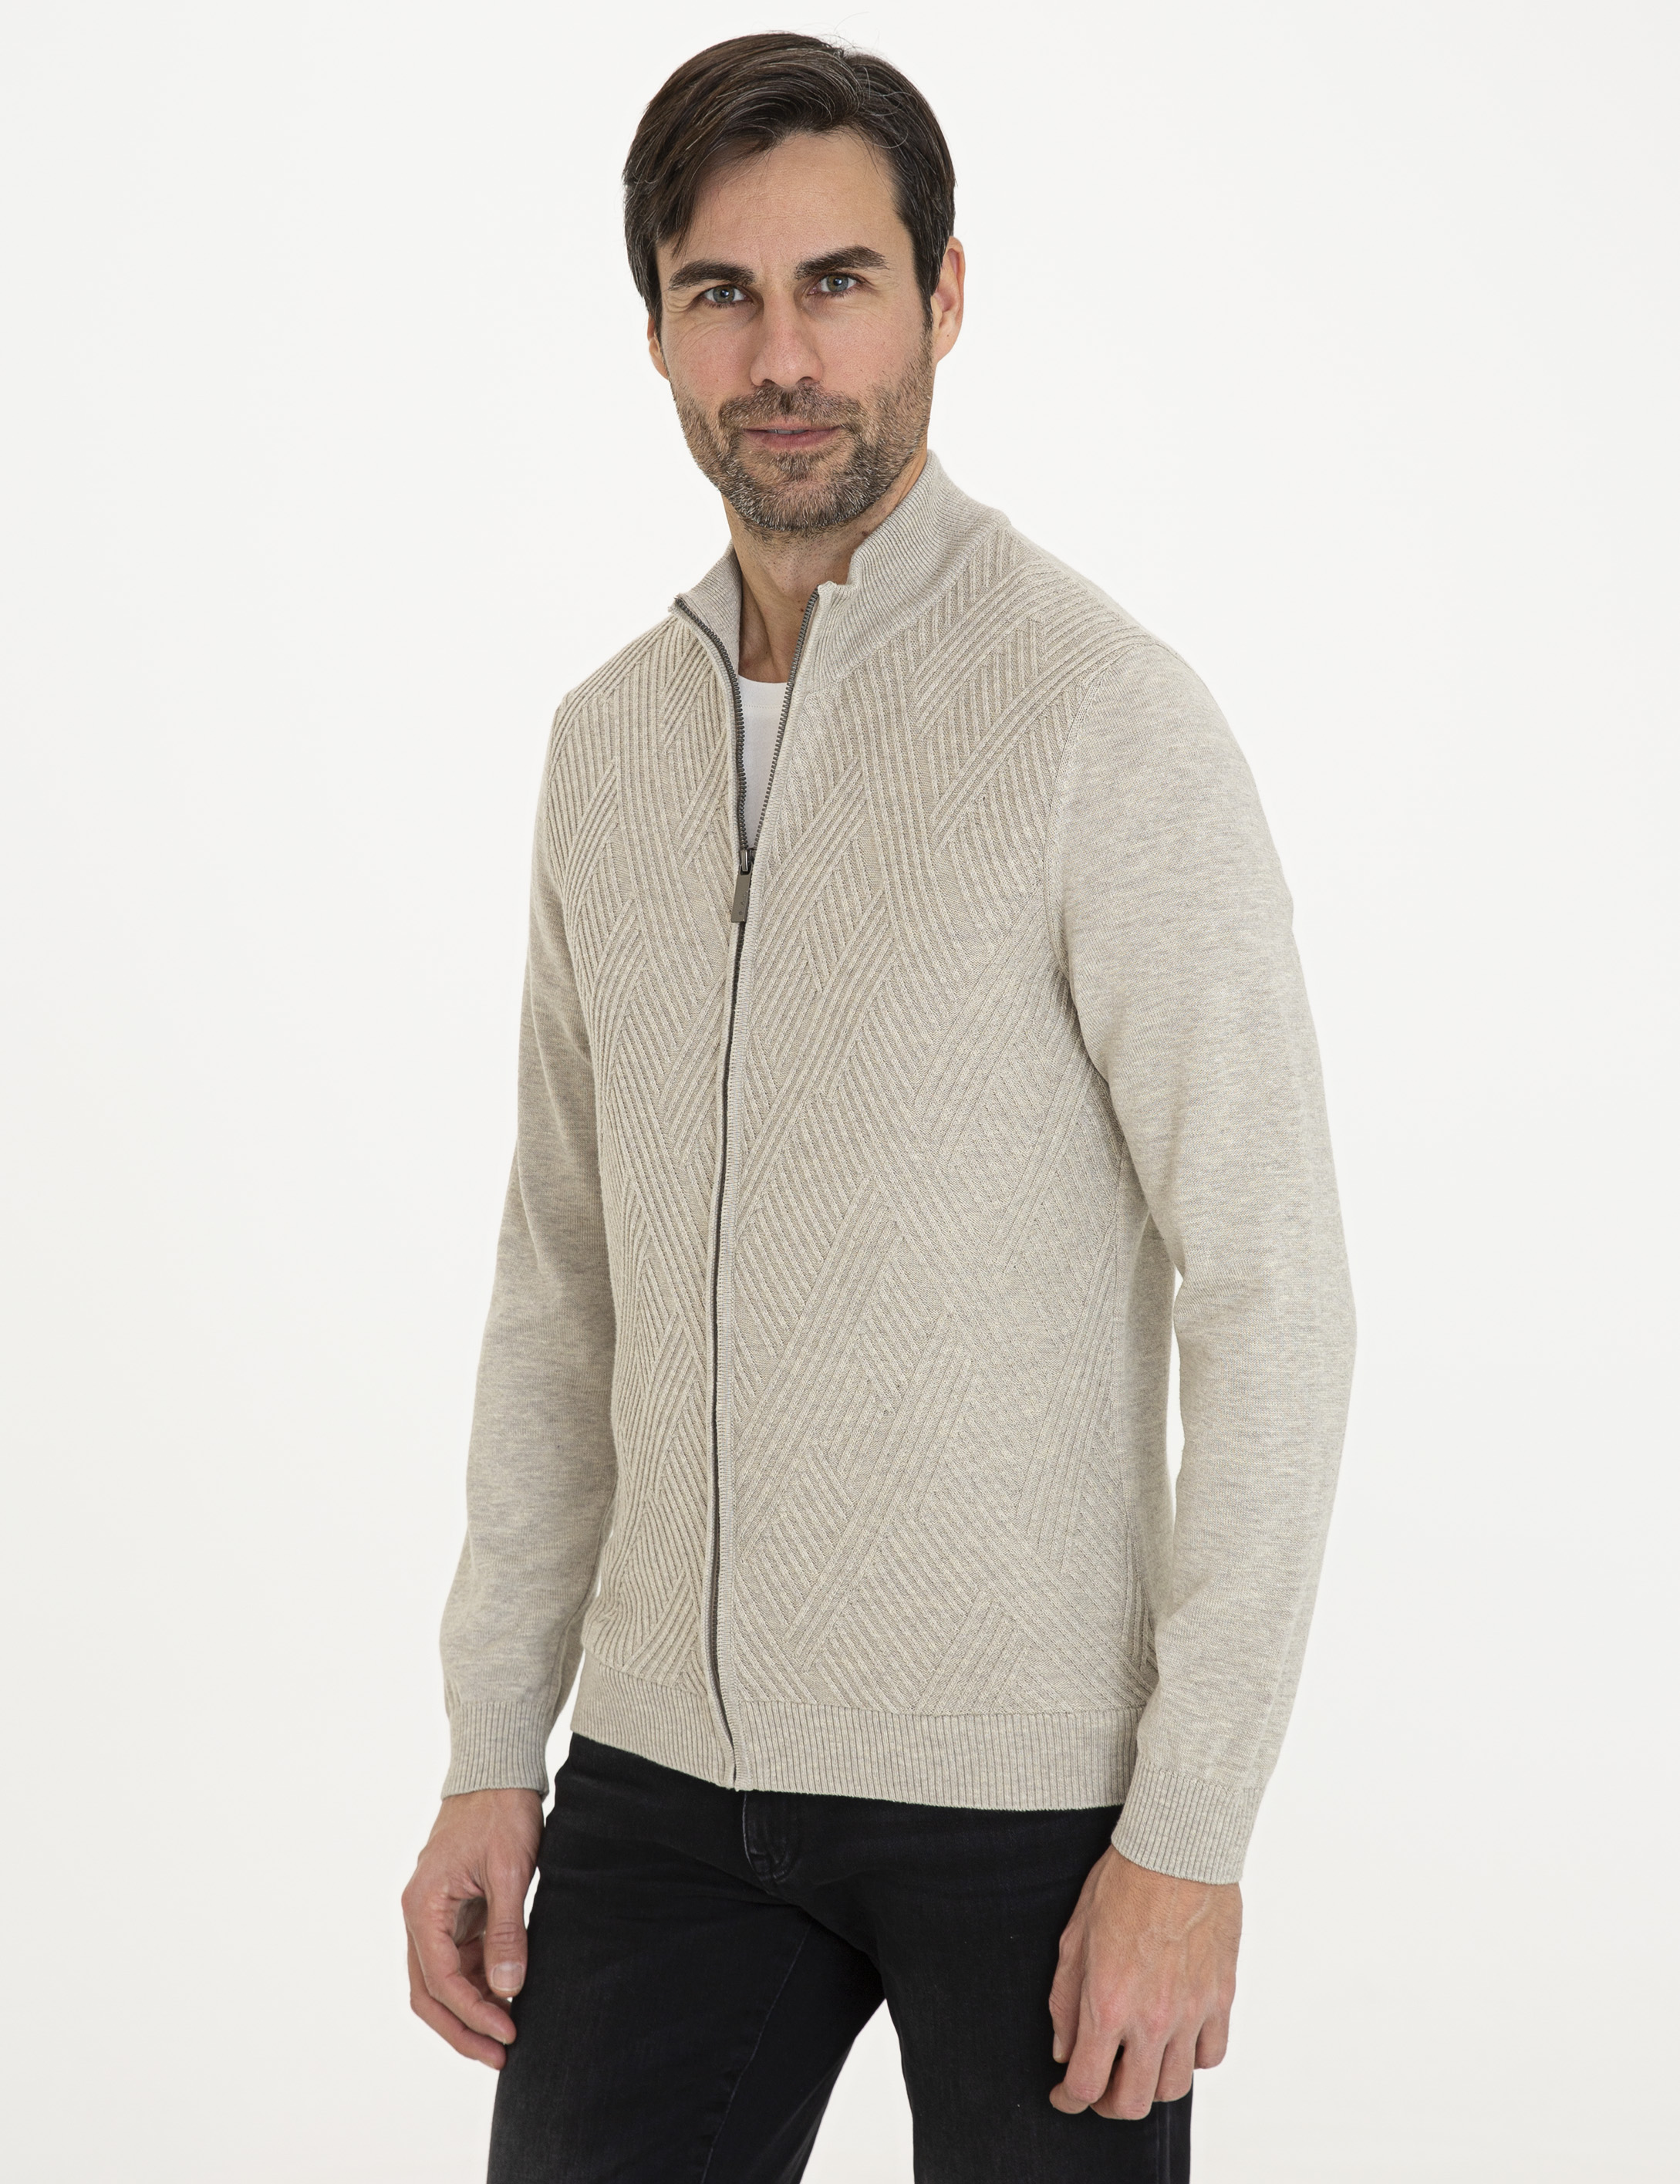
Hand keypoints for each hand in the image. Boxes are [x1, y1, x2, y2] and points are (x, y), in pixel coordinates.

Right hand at [402, 1787, 543, 2067]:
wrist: (499, 1773)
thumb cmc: (500, 1812)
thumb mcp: (509, 1870)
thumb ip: (506, 1930)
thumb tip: (508, 1987)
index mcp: (423, 1906)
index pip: (441, 1980)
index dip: (473, 2013)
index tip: (507, 2032)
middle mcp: (421, 1917)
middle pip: (430, 1993)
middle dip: (463, 2028)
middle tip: (501, 2055)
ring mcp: (437, 1917)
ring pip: (444, 1982)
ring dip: (473, 2009)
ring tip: (511, 2031)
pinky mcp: (456, 1913)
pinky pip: (461, 1961)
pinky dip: (482, 1984)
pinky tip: (509, 1996)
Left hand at [1047, 1846, 1240, 2118]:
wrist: (1176, 1850)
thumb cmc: (1122, 1882)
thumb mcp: (1074, 1937)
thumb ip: (1065, 2001)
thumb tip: (1063, 2048)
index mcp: (1107, 2004)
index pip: (1087, 2084)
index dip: (1069, 2099)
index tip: (1065, 2095)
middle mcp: (1151, 2019)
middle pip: (1133, 2102)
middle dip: (1109, 2103)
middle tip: (1100, 2086)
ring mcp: (1191, 2012)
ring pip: (1174, 2087)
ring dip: (1151, 2084)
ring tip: (1138, 2064)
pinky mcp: (1221, 1998)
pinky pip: (1211, 2055)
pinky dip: (1192, 2058)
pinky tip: (1176, 2040)